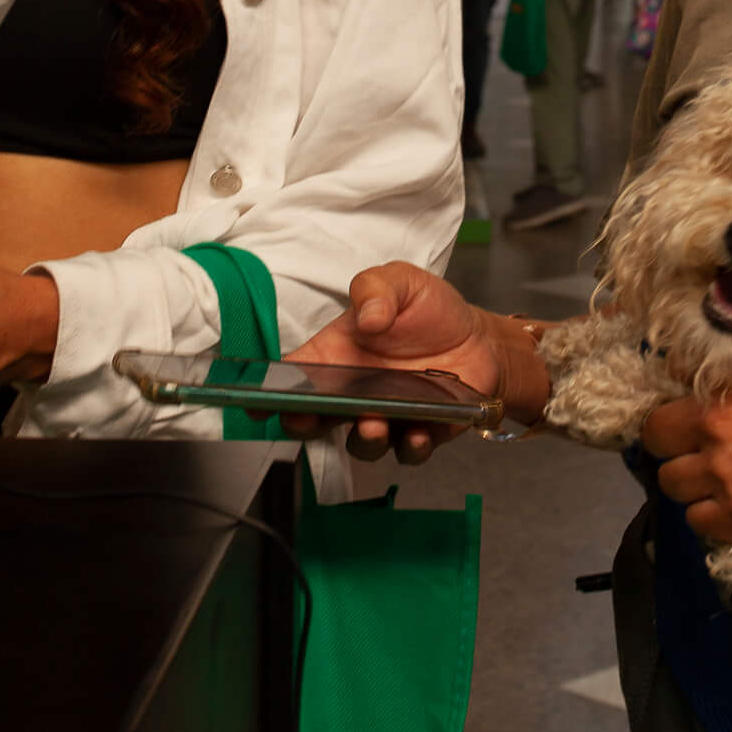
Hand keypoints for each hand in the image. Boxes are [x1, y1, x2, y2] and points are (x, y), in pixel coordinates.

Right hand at [281, 262, 506, 464]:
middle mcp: (355, 393)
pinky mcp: (421, 432)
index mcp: (338, 355)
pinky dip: (411, 445)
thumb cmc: (429, 311)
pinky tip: (418, 432)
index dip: (268, 390)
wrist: (479, 338)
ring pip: (362, 442)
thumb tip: (368, 318)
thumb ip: (377, 288)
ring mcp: (386, 417)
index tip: (253, 401)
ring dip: (363, 439)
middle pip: (317, 418)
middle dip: (303, 423)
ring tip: (372, 424)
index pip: (294, 375)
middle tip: (302, 416)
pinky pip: (409, 450)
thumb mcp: (401, 282)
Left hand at [645, 372, 731, 543]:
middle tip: (708, 462)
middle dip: (682, 464)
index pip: (656, 425)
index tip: (684, 437)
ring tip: (730, 485)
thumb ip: (730, 384)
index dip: (669, 434)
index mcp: (720, 398)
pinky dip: (718, 520)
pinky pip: (706, 527)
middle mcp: (717, 440)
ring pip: (681, 499)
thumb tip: (691, 386)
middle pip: (663, 466)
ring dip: (699, 494)